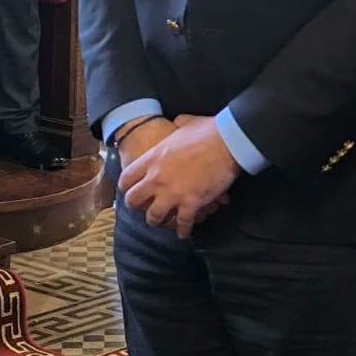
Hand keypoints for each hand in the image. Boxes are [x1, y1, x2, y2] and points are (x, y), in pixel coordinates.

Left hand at [119, 114, 239, 239]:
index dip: (126, 186)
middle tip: (143, 208)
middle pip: (133, 201)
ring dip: (157, 221)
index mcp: (153, 158)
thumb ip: (176, 124)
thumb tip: (177, 121)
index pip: (126, 178)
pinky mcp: (191, 204)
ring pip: (154, 217)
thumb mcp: (186, 123)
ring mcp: (172, 193)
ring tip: (162, 222)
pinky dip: (183, 231)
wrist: (228, 142)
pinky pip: (182, 224)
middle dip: (136, 206)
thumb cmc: (208, 130)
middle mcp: (157, 179)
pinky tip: (184, 233)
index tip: (130, 189)